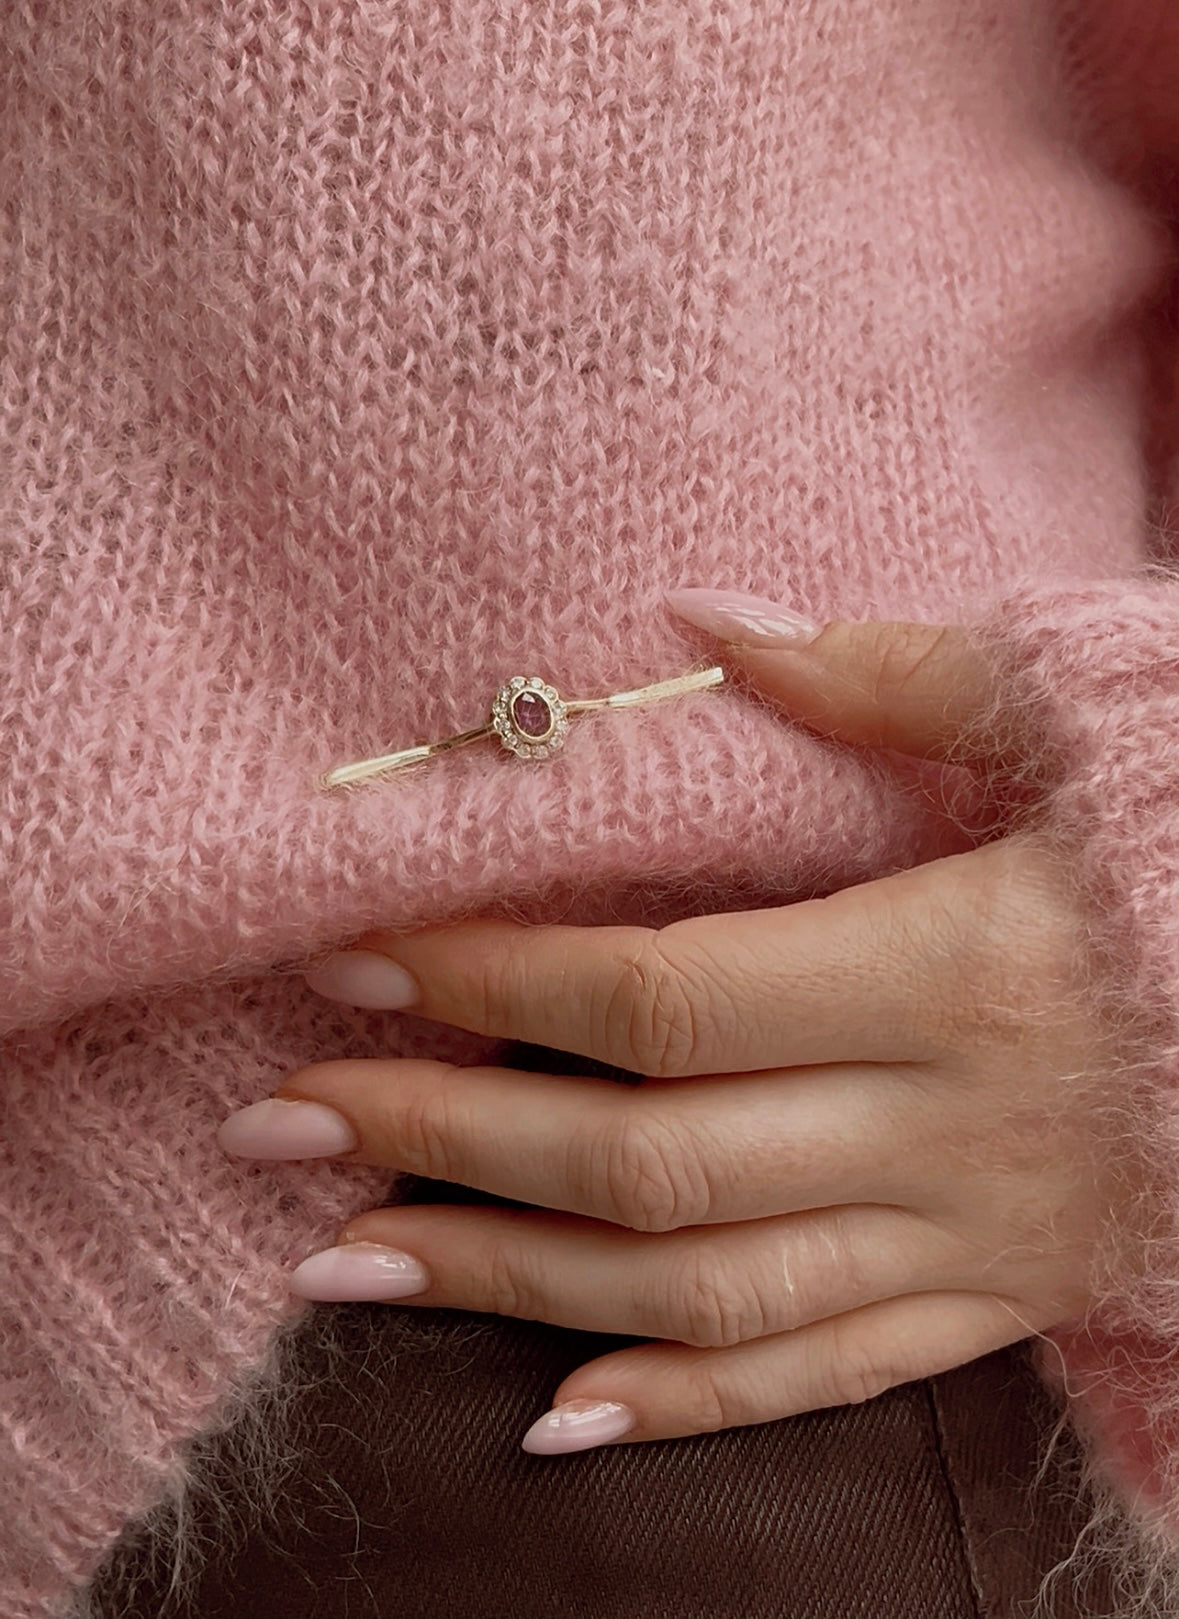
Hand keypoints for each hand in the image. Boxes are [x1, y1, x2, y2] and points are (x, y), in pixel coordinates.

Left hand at [219, 595, 1126, 1454]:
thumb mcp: (1078, 717)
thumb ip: (891, 671)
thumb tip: (704, 623)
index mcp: (953, 967)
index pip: (663, 995)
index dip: (492, 980)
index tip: (353, 957)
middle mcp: (943, 1128)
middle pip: (647, 1158)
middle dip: (447, 1138)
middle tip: (280, 1116)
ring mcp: (968, 1239)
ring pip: (704, 1292)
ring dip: (507, 1285)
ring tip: (339, 1262)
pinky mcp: (994, 1301)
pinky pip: (824, 1383)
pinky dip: (685, 1407)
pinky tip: (552, 1417)